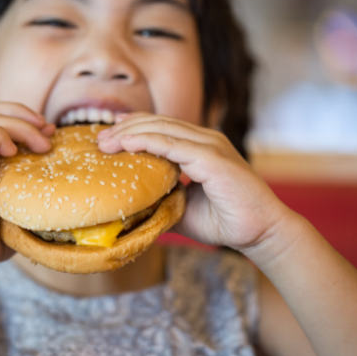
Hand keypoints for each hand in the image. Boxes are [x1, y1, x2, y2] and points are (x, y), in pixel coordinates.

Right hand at [0, 102, 54, 273]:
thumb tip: (59, 179)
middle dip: (22, 112)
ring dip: (20, 123)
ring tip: (41, 144)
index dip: (20, 118)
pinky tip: (16, 154)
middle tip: (47, 130)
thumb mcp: (12, 205)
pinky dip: (3, 135)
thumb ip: (25, 186)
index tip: (46, 134)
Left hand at [96, 114, 293, 255]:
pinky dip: (146, 141)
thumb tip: (130, 207)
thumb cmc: (225, 221)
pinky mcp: (212, 157)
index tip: (105, 139)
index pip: (160, 128)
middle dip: (124, 128)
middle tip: (97, 139)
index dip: (131, 129)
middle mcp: (205, 140)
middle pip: (156, 123)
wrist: (259, 232)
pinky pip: (172, 144)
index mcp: (199, 147)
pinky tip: (126, 144)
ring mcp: (210, 145)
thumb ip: (160, 200)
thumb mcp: (182, 209)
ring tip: (104, 141)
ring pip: (161, 128)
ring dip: (129, 133)